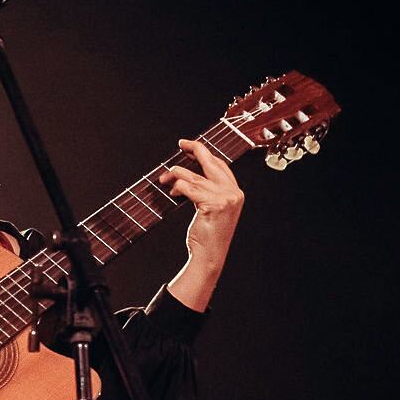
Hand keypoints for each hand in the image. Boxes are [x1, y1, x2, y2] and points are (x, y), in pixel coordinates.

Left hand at [158, 138, 243, 307]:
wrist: (209, 256)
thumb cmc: (207, 235)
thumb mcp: (210, 208)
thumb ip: (206, 190)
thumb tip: (189, 173)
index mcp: (235, 192)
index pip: (219, 165)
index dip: (204, 153)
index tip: (190, 146)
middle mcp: (233, 193)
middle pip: (211, 162)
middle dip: (195, 149)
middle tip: (181, 144)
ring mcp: (225, 198)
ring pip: (193, 175)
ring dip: (174, 176)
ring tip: (165, 180)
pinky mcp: (213, 204)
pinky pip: (187, 186)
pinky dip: (177, 187)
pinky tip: (173, 194)